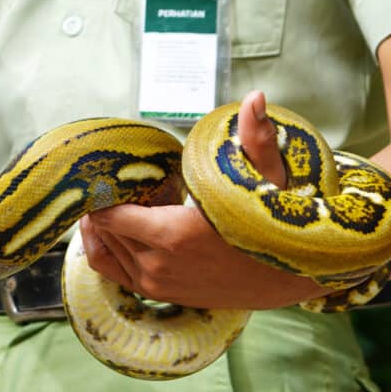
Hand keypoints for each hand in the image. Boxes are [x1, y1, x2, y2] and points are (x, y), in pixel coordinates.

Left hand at [79, 91, 326, 309]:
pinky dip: (103, 246)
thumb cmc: (275, 227)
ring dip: (105, 223)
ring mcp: (155, 284)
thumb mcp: (266, 180)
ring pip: (103, 248)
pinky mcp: (157, 294)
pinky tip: (112, 224)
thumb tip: (255, 97)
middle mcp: (157, 264)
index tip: (116, 170)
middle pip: (103, 228)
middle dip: (107, 202)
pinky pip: (109, 270)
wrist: (288, 279)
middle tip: (124, 180)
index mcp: (173, 235)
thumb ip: (256, 138)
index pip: (108, 213)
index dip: (104, 190)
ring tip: (121, 198)